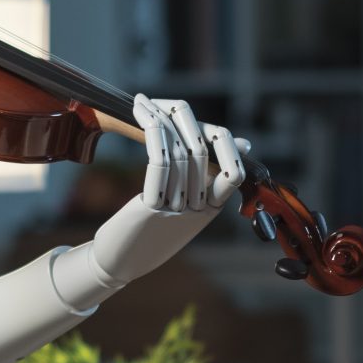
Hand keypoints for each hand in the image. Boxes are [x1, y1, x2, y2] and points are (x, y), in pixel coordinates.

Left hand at [86, 95, 249, 284]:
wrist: (119, 262)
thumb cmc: (152, 229)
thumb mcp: (184, 205)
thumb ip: (205, 177)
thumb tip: (242, 144)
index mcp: (213, 208)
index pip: (235, 170)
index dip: (223, 141)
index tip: (195, 120)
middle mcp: (200, 211)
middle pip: (201, 151)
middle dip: (180, 118)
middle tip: (156, 100)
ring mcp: (178, 211)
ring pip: (178, 152)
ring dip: (157, 119)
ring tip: (140, 103)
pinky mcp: (152, 209)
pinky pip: (160, 162)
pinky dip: (153, 132)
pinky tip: (141, 116)